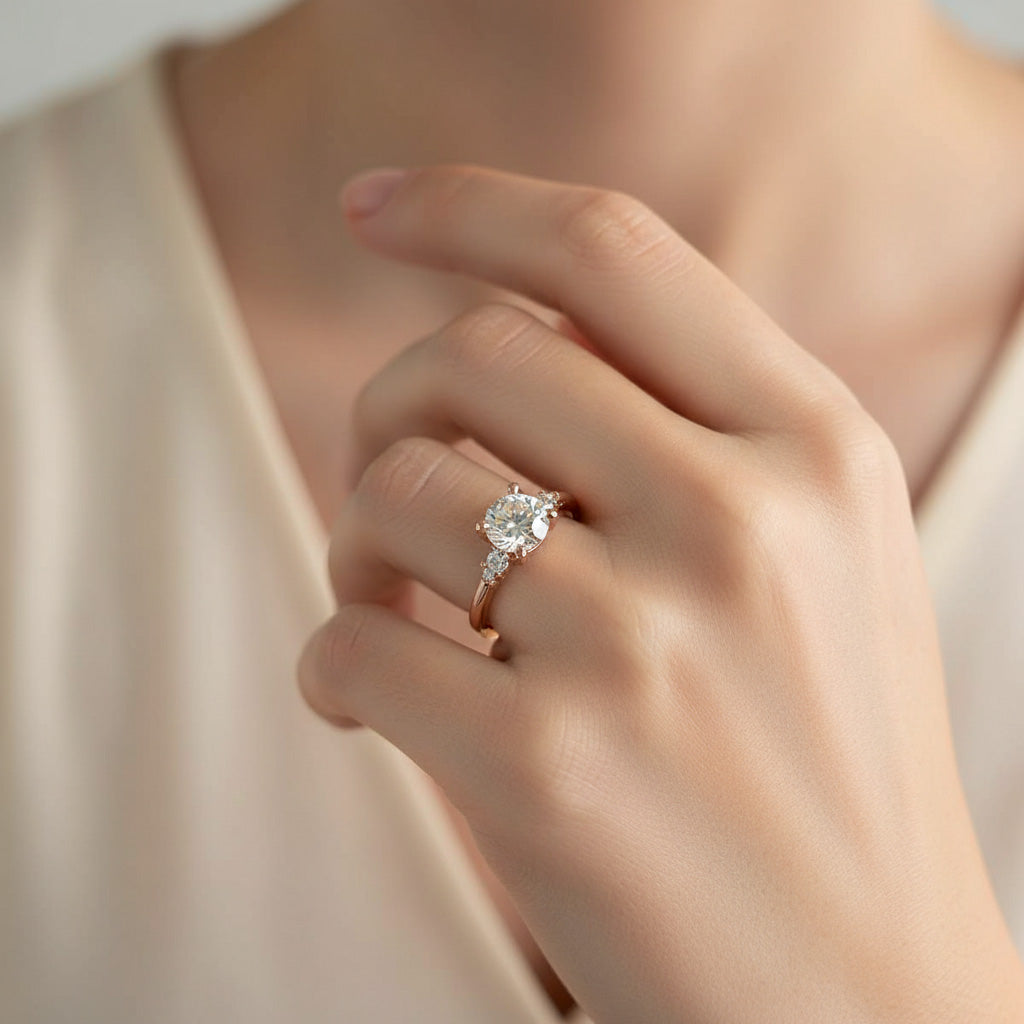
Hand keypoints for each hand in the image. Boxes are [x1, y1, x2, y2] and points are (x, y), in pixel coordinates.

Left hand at [297, 165, 1023, 1022]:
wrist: (863, 1000)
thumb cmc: (820, 763)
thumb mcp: (817, 556)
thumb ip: (690, 427)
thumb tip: (503, 338)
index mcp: (815, 446)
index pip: (610, 250)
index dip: (469, 204)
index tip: (370, 204)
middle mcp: (740, 519)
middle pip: (472, 355)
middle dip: (394, 407)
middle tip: (394, 489)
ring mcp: (643, 642)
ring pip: (396, 490)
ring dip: (358, 539)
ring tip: (395, 608)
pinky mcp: (546, 765)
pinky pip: (351, 639)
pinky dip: (334, 663)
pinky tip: (371, 702)